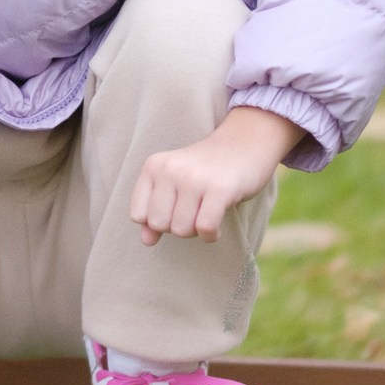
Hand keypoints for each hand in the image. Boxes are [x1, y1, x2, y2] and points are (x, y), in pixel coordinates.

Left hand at [130, 107, 304, 245]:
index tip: (175, 210)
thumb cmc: (207, 170)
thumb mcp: (175, 184)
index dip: (156, 221)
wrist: (246, 143)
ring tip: (206, 213)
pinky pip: (205, 228)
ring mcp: (194, 178)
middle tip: (194, 212)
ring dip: (196, 231)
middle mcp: (170, 169)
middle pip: (159, 225)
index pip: (138, 215)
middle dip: (177, 227)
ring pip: (181, 230)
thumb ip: (155, 211)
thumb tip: (146, 241)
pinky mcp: (220, 188)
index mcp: (154, 166)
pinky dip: (211, 235)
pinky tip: (217, 226)